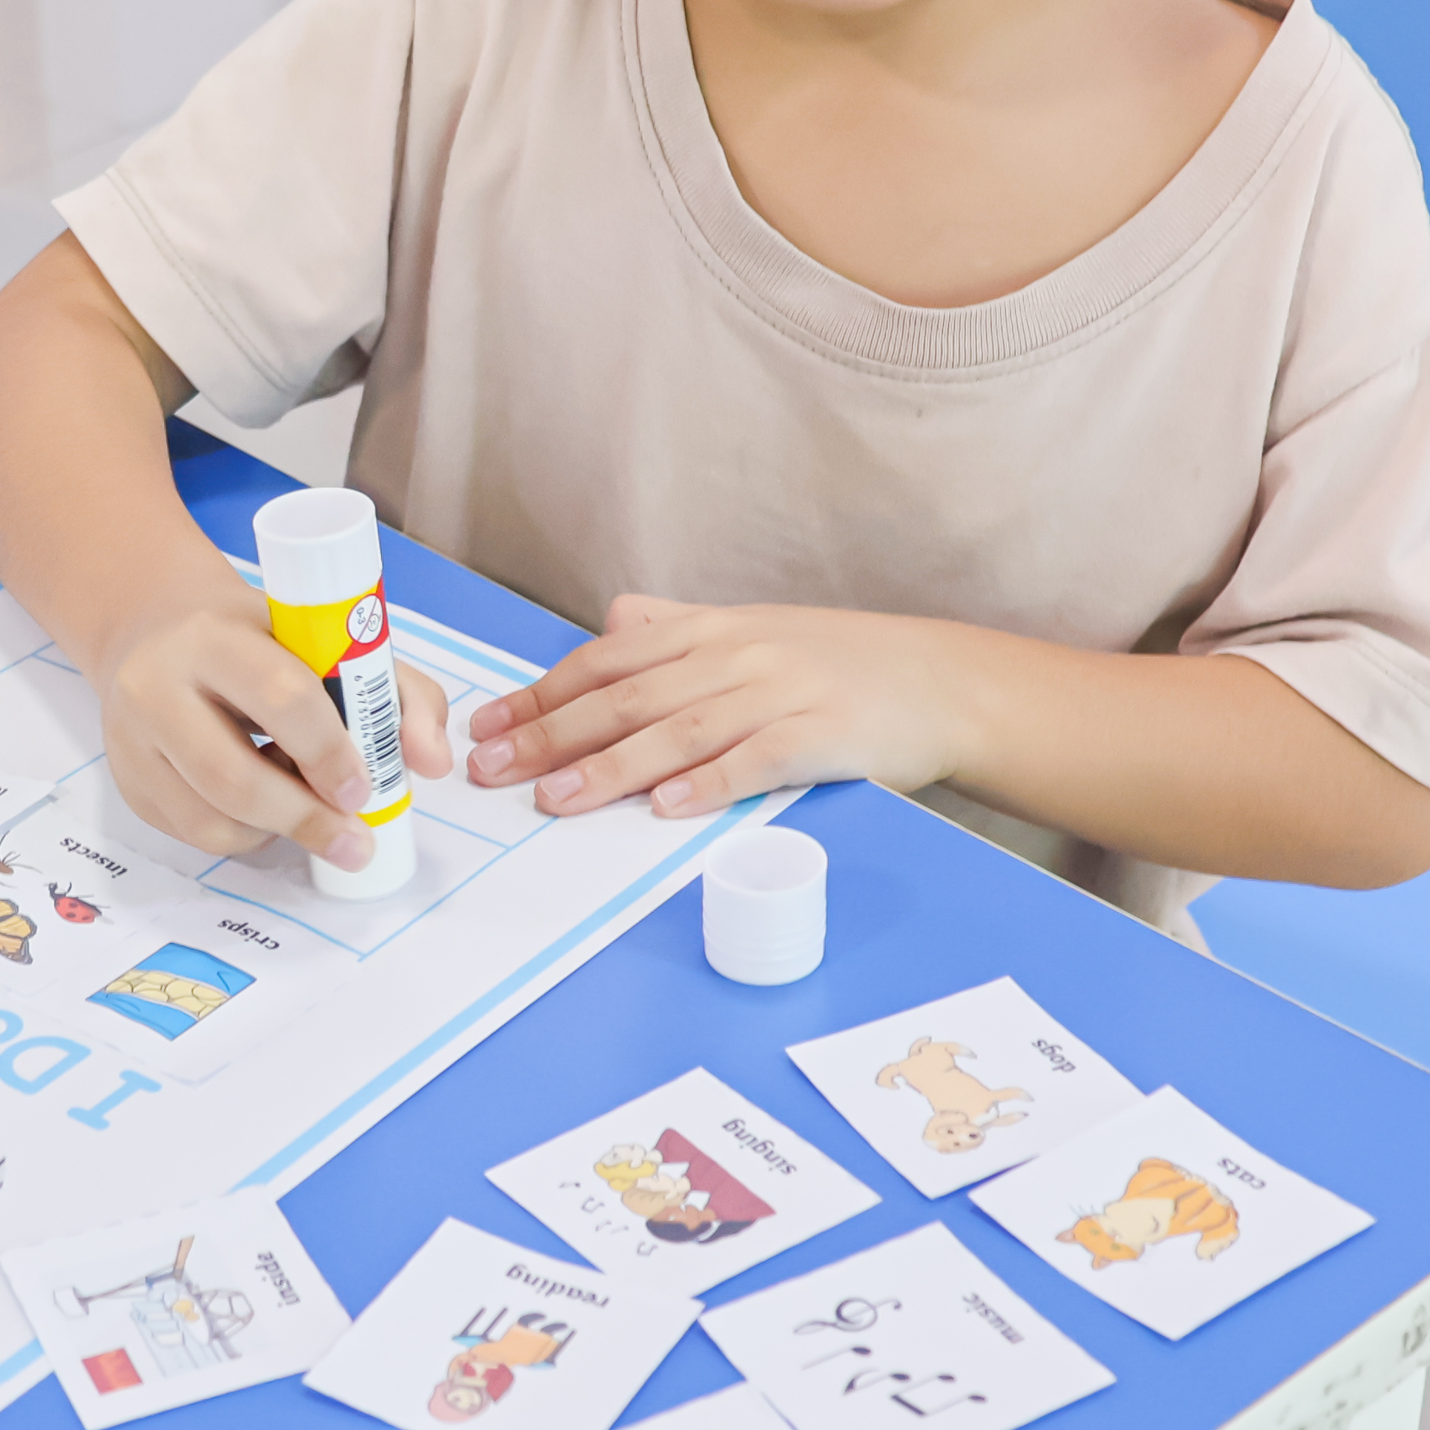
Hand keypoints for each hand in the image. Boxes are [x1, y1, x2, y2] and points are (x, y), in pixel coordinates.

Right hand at [85, 573, 446, 872]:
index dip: (329, 752)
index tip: (363, 788)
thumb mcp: (324, 641)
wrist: (155, 631)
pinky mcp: (128, 784)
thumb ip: (396, 694)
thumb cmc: (258, 640)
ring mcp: (132, 740)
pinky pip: (195, 835)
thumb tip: (433, 763)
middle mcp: (157, 685)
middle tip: (355, 839)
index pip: (280, 696)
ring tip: (311, 814)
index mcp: (216, 636)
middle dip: (307, 819)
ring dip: (277, 833)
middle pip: (234, 777)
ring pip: (212, 820)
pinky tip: (265, 808)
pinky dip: (244, 836)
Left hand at [462, 595, 972, 818]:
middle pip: (627, 696)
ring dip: (611, 767)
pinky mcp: (823, 735)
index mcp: (711, 630)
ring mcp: (780, 693)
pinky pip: (756, 760)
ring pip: (679, 730)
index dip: (543, 694)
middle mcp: (736, 655)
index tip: (489, 726)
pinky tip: (667, 807)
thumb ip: (679, 627)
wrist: (940, 678)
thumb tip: (613, 621)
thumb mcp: (754, 628)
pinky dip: (709, 784)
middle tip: (494, 768)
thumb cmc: (839, 661)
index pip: (608, 659)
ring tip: (558, 798)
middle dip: (551, 733)